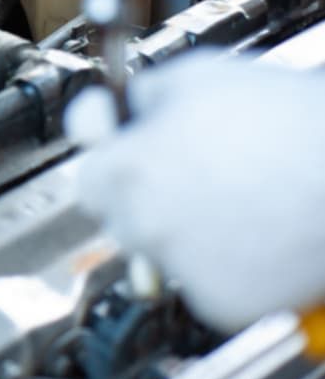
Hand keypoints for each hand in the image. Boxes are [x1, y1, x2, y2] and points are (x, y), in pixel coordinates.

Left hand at [66, 52, 324, 331]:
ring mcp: (179, 268)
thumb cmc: (288, 123)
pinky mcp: (219, 303)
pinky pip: (205, 283)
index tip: (134, 155)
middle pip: (121, 217)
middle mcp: (143, 224)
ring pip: (163, 252)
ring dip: (185, 232)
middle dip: (146, 198)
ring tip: (241, 201)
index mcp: (127, 169)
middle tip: (196, 177)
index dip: (115, 163)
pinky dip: (226, 266)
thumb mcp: (200, 75)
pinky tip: (260, 235)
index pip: (89, 178)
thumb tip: (120, 107)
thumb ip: (142, 93)